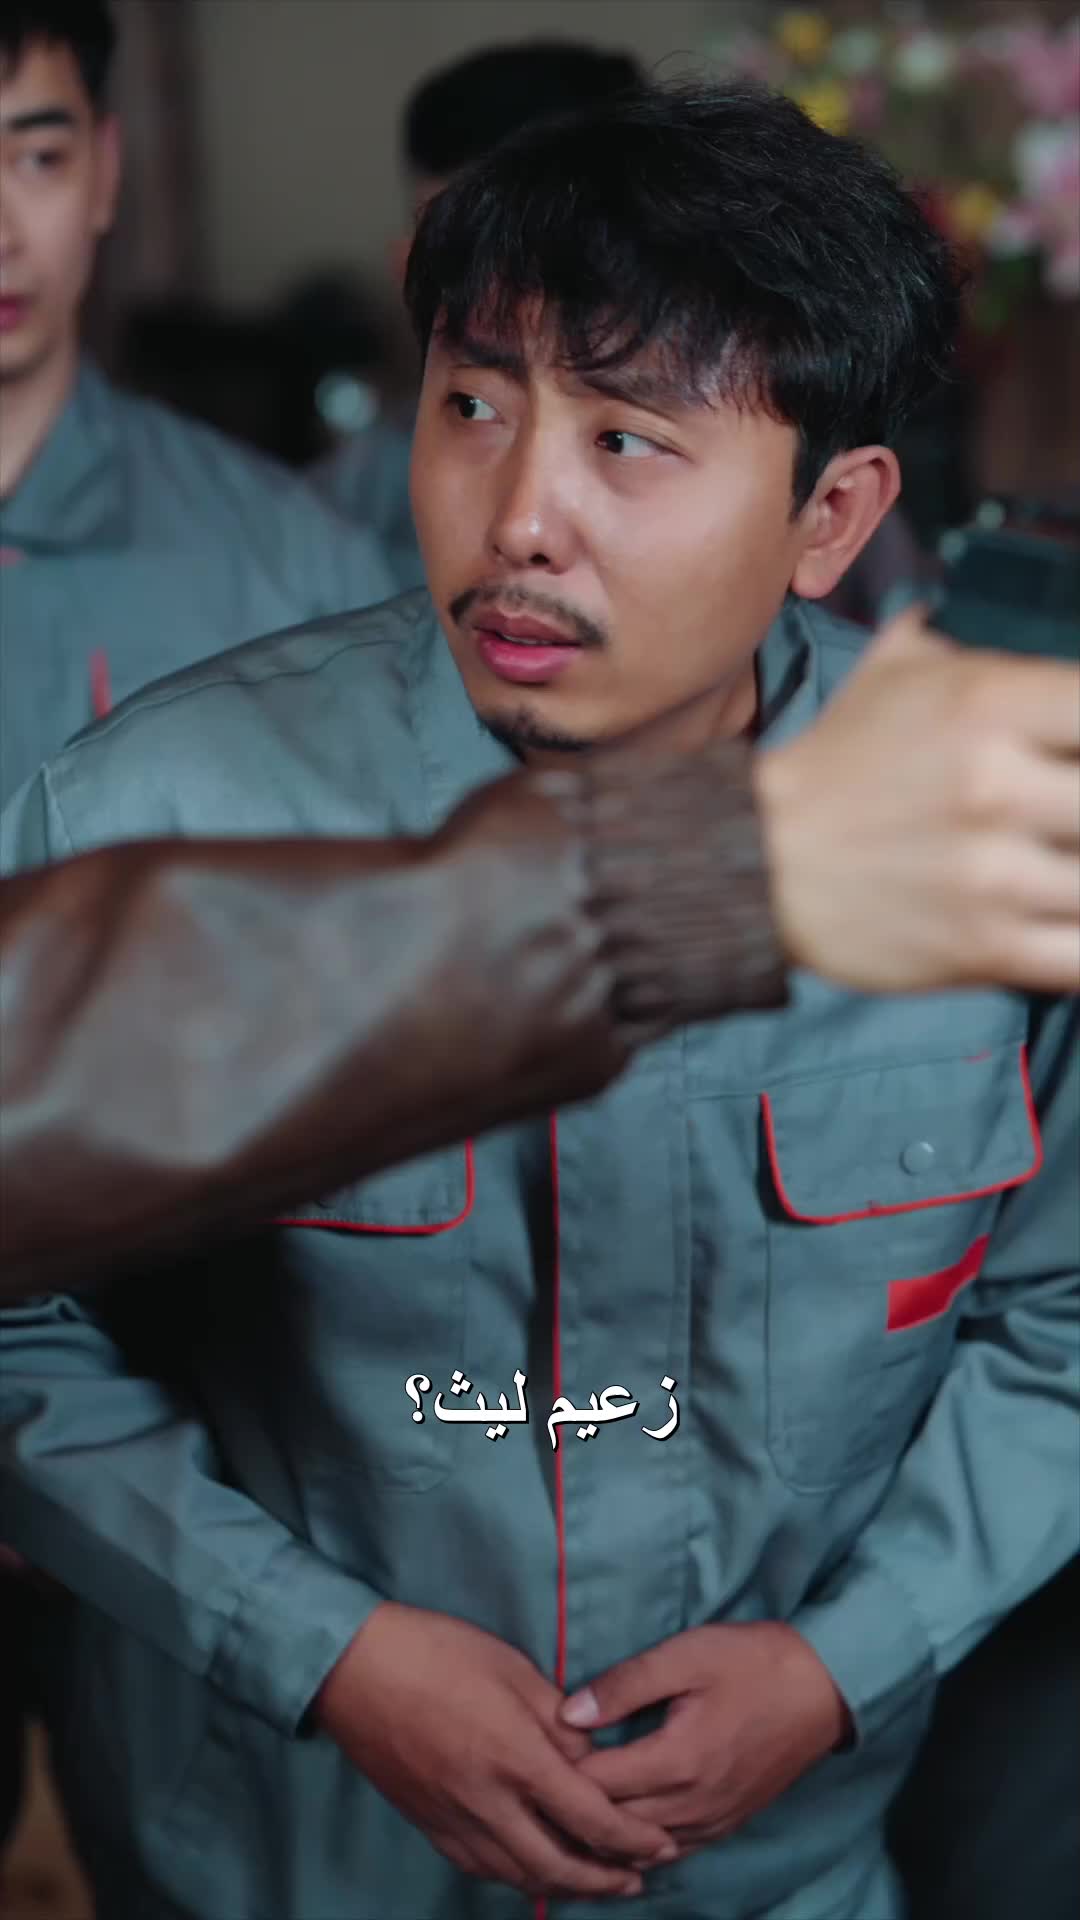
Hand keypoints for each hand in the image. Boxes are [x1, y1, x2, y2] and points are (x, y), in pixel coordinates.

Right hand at [314, 1603, 677, 1897]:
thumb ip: (558, 1719)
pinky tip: (532, 1870)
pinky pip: (482, 1868)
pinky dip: (517, 1877)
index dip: (632, 1838)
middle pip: (559, 1865)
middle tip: (639, 1878)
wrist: (356, 1669)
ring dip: (564, 1885)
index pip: (590, 1817)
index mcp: (517, 1757)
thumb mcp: (512, 1668)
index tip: (662, 1844)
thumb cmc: (437, 1652)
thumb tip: (591, 1757)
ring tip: (595, 1882)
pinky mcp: (429, 1824)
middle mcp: (488, 1801)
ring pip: (519, 1876)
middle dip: (606, 1879)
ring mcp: (455, 1819)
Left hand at [559, 1622, 850, 1856]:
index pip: (597, 1785)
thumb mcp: (685, 1655)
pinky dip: (643, 1842)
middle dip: (576, 1803)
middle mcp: (692, 1804)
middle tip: (545, 1778)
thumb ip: (624, 1685)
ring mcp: (712, 1821)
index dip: (561, 1769)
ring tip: (575, 1802)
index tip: (539, 1747)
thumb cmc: (752, 1662)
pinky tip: (625, 1824)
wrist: (822, 1689)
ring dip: (607, 1829)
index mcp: (677, 1762)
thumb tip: (569, 1713)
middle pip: (613, 1823)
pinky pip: (674, 1849)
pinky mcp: (728, 1823)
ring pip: (642, 1846)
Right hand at [755, 607, 1079, 994]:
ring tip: (1055, 864)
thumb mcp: (894, 672)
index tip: (1074, 756)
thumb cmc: (837, 765)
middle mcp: (998, 783)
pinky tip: (1063, 922)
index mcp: (989, 702)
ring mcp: (994, 873)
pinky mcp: (986, 947)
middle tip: (1062, 816)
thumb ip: (963, 644)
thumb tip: (1000, 626)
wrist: (758, 861)